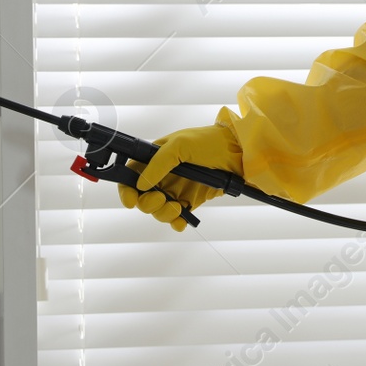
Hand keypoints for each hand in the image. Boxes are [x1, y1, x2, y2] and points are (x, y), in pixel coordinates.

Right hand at [118, 121, 243, 231]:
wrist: (238, 153)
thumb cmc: (208, 142)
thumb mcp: (180, 145)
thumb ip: (158, 164)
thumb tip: (141, 185)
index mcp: (154, 158)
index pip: (131, 176)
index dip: (126, 190)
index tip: (131, 200)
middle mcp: (162, 175)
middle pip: (142, 198)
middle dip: (148, 203)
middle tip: (163, 198)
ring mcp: (176, 189)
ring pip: (158, 210)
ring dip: (164, 214)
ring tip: (178, 208)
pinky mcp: (190, 201)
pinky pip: (177, 218)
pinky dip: (176, 223)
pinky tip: (182, 220)